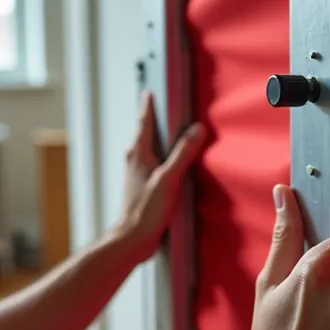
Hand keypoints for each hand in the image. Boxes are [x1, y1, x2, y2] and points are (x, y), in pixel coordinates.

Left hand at [113, 91, 207, 260]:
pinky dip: (158, 156)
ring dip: (155, 138)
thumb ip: (183, 153)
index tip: (149, 92)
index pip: (143, 121)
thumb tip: (197, 130)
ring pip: (146, 148)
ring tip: (166, 130)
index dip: (147, 106)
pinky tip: (167, 162)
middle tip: (158, 106)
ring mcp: (136, 173)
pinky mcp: (141, 186)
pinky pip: (150, 163)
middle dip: (150, 119)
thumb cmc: (146, 210)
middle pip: (143, 133)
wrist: (132, 237)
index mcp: (138, 153)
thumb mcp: (169, 178)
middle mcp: (133, 160)